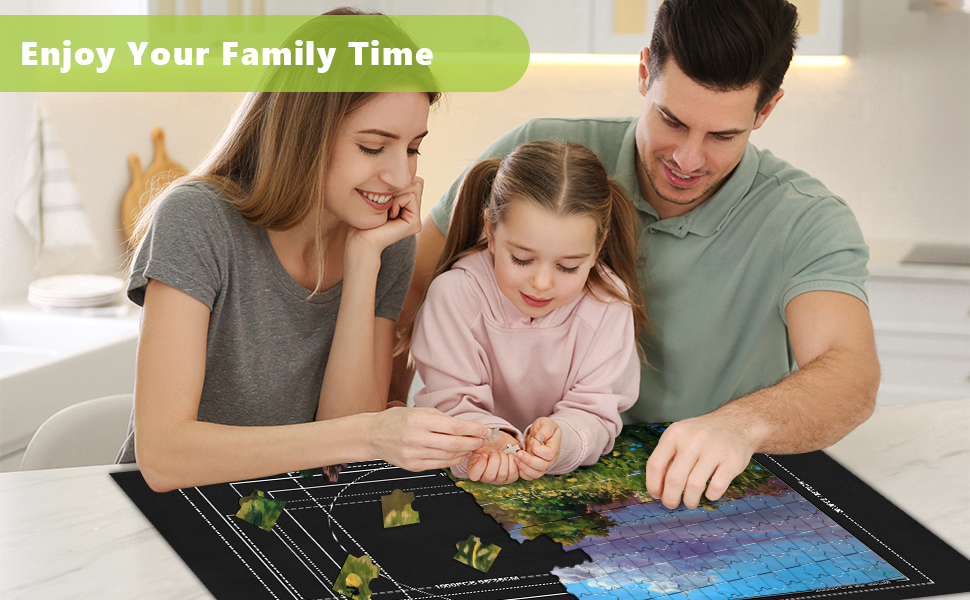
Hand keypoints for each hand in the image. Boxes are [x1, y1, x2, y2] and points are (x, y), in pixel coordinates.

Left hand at [347, 177, 423, 256]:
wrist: (360, 238)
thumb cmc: (364, 217)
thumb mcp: (382, 194)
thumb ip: (397, 184)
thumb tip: (409, 174)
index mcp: (407, 206)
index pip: (412, 179)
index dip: (397, 183)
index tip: (382, 198)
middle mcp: (414, 213)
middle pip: (416, 182)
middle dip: (398, 187)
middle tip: (385, 204)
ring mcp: (416, 219)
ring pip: (415, 187)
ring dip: (397, 194)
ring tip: (387, 211)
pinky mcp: (415, 224)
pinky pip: (410, 197)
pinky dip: (397, 201)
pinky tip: (389, 216)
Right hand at [368, 406, 488, 471]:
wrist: (373, 435)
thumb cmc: (396, 420)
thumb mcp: (418, 410)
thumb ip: (441, 419)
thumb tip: (465, 427)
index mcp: (419, 420)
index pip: (454, 426)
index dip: (473, 429)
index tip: (485, 430)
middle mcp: (416, 438)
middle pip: (455, 444)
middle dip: (474, 443)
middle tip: (483, 440)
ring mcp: (414, 454)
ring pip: (449, 457)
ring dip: (465, 453)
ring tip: (473, 447)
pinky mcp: (412, 466)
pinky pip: (439, 465)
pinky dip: (453, 460)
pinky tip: (459, 455)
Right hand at [466, 430, 520, 484]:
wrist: (503, 442)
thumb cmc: (490, 442)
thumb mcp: (481, 441)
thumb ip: (477, 443)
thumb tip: (478, 442)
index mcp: (474, 470)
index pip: (474, 476)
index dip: (480, 464)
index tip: (484, 454)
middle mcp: (486, 478)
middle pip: (489, 476)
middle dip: (494, 459)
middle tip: (495, 451)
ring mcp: (499, 480)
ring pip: (502, 474)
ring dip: (504, 459)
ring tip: (503, 452)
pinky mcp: (511, 478)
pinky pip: (513, 473)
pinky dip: (512, 461)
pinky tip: (510, 455)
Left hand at [515, 417, 561, 479]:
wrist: (540, 434)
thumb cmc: (543, 428)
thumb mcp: (545, 422)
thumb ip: (545, 429)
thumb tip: (540, 438)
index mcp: (555, 447)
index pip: (550, 454)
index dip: (539, 449)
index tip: (532, 441)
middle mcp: (551, 459)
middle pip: (543, 466)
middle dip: (528, 460)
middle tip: (519, 453)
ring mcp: (544, 465)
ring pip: (536, 473)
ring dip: (524, 467)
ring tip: (516, 458)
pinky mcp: (536, 469)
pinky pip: (530, 476)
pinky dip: (522, 473)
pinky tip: (518, 463)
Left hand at [645, 412, 758, 508]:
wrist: (737, 422)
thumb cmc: (704, 434)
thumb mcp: (681, 435)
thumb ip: (668, 456)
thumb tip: (658, 487)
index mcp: (675, 434)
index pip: (655, 464)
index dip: (653, 485)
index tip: (656, 495)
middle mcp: (693, 440)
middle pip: (674, 479)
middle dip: (670, 498)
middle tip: (672, 504)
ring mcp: (713, 450)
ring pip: (694, 485)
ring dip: (690, 500)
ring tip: (690, 501)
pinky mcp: (732, 460)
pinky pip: (717, 486)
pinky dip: (711, 495)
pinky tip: (709, 493)